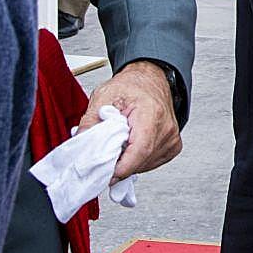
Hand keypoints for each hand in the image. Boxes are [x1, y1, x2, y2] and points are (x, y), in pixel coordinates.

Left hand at [79, 60, 181, 180]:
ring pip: (146, 165)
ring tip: (118, 145)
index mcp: (151, 114)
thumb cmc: (131, 86)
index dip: (120, 167)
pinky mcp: (173, 146)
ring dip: (127, 163)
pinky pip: (152, 163)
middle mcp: (166, 128)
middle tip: (103, 156)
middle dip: (118, 165)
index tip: (104, 173)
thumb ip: (90, 123)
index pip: (140, 151)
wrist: (149, 79)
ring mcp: (172, 138)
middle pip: (141, 161)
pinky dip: (137, 161)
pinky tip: (130, 148)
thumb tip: (80, 147)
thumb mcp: (103, 97)